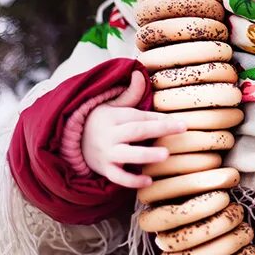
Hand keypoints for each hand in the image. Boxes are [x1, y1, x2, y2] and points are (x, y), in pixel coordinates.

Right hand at [82, 70, 185, 188]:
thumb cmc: (101, 122)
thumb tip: (139, 73)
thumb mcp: (112, 105)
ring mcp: (107, 153)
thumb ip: (130, 93)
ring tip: (166, 155)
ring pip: (127, 154)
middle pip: (136, 130)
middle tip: (181, 128)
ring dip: (147, 154)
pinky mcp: (105, 169)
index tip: (179, 121)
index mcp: (113, 116)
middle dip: (159, 129)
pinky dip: (132, 181)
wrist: (72, 143)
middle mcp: (110, 134)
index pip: (139, 116)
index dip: (159, 118)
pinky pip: (118, 177)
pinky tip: (149, 181)